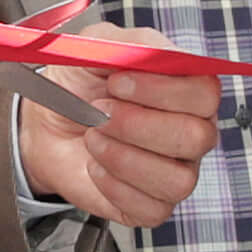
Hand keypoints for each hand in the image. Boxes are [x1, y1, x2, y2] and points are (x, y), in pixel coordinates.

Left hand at [14, 21, 217, 228]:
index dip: (163, 90)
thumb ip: (132, 44)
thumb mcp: (98, 46)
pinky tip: (96, 166)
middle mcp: (191, 132)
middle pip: (196, 137)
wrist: (45, 123)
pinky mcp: (152, 205)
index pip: (206, 93)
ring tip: (93, 137)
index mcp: (188, 91)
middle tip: (100, 113)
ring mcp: (176, 171)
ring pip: (178, 179)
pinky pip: (152, 208)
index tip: (117, 82)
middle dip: (138, 125)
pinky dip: (114, 186)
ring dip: (123, 157)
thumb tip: (157, 54)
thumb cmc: (79, 84)